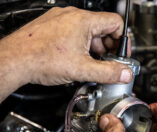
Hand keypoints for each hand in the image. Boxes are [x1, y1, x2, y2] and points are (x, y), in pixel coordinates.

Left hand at [0, 7, 131, 101]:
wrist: (14, 60)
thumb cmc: (41, 59)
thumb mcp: (82, 70)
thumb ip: (108, 72)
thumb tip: (124, 73)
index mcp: (84, 21)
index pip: (116, 23)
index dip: (122, 40)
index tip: (120, 54)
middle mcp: (72, 16)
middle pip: (103, 29)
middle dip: (107, 48)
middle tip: (105, 63)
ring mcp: (61, 19)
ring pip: (88, 32)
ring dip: (93, 48)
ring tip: (88, 64)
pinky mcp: (53, 26)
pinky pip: (74, 32)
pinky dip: (80, 46)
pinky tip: (75, 59)